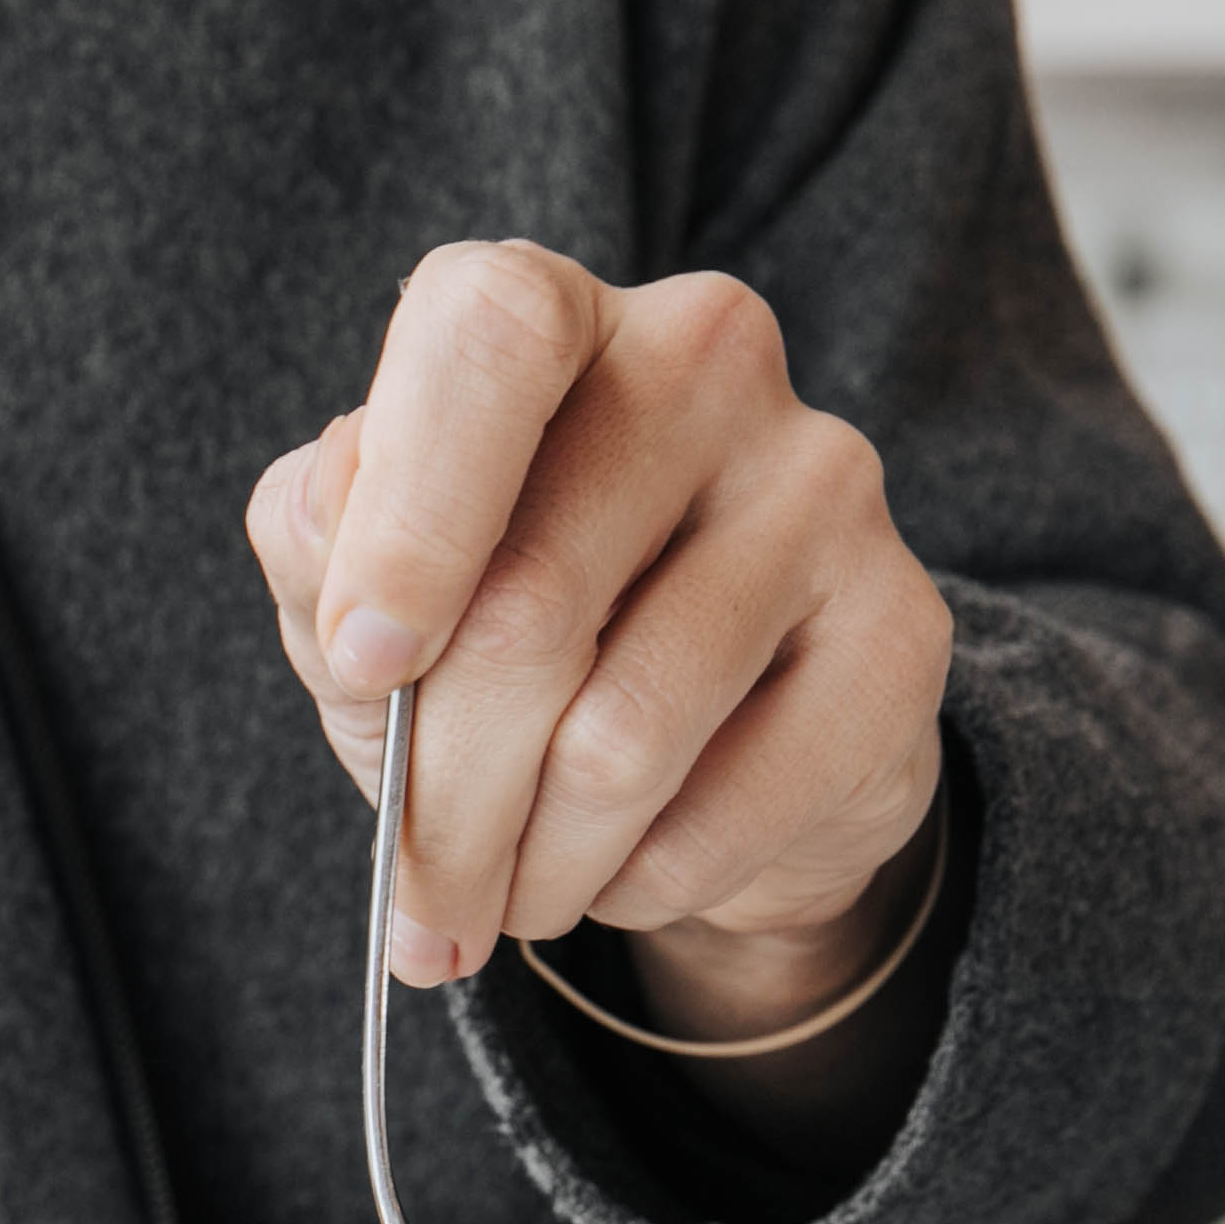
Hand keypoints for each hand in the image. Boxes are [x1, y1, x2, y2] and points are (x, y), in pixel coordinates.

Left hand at [244, 241, 951, 1044]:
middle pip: (525, 604)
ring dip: (534, 866)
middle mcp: (700, 357)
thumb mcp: (367, 598)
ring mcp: (822, 479)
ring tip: (517, 889)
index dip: (412, 518)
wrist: (709, 756)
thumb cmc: (502, 648)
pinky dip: (640, 886)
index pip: (487, 336)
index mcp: (548, 322)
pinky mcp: (902, 625)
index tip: (364, 668)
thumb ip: (322, 561)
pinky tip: (629, 867)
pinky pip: (723, 810)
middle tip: (425, 901)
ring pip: (619, 734)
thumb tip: (343, 583)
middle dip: (441, 801)